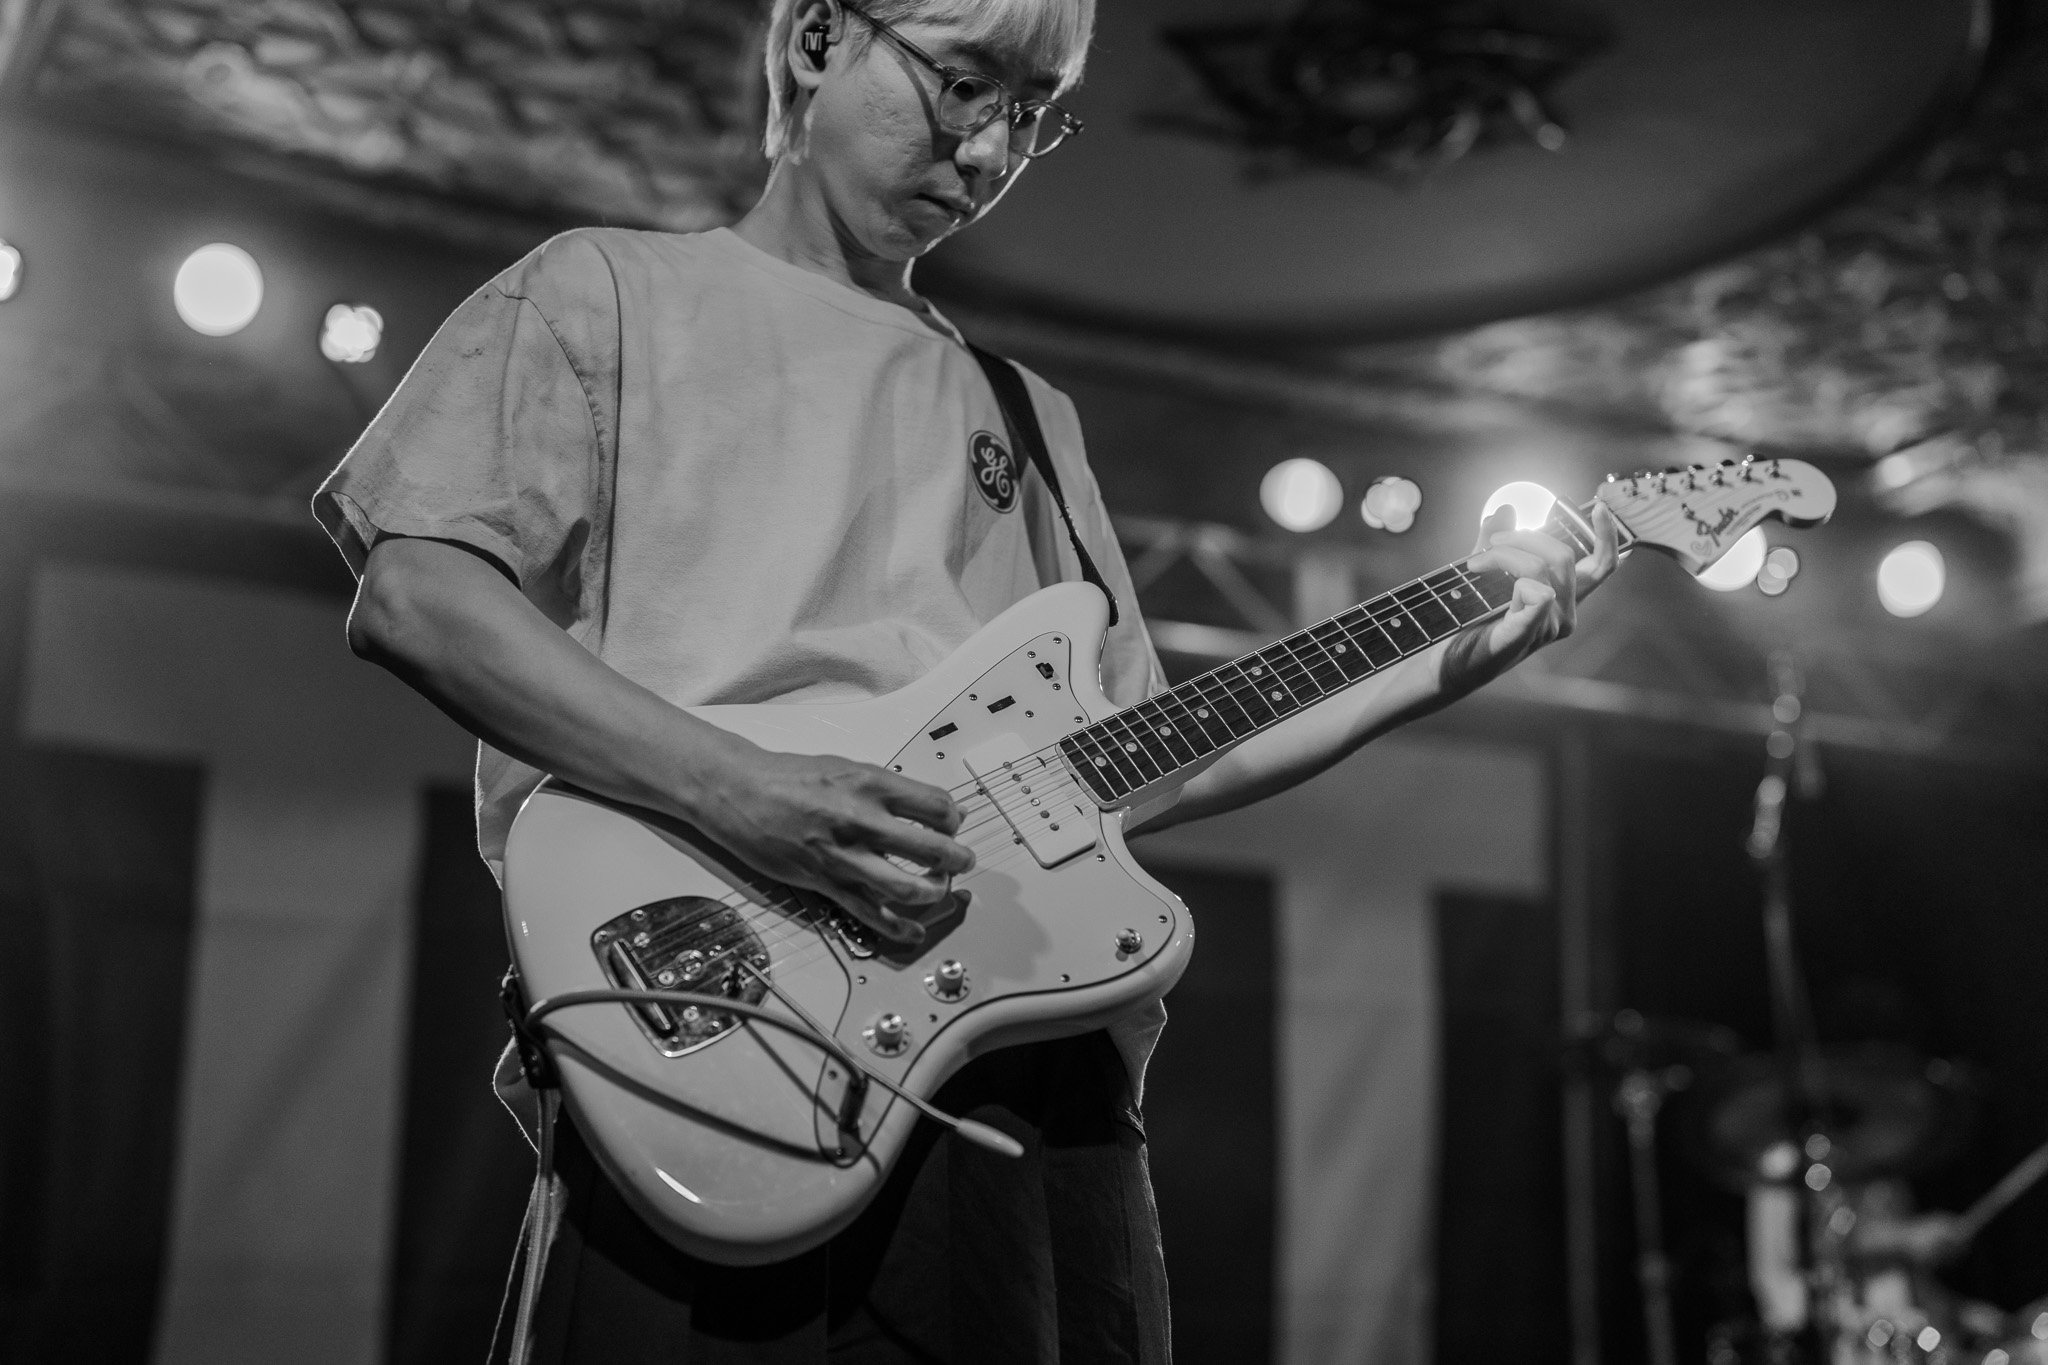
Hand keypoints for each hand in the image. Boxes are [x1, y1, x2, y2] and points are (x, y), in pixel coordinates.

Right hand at [687, 742, 972, 945]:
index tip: (952, 825)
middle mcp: (862, 820)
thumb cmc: (790, 777)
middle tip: (962, 862)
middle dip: (957, 859)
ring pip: (906, 887)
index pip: (936, 806)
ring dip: (934, 892)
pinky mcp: (825, 882)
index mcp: (871, 784)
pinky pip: (869, 912)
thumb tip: (933, 808)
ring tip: (940, 889)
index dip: (953, 819)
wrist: (740, 791)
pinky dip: (897, 927)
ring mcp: (844, 855)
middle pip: (931, 849)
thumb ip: (891, 789)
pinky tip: (913, 930)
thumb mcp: (847, 768)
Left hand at [1440, 501, 1619, 697]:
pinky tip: (1482, 573)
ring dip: (1505, 552)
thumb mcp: (1485, 576)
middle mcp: (1564, 615)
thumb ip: (1498, 544)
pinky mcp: (1525, 635)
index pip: (1602, 567)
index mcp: (1564, 600)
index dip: (1607, 536)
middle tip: (1492, 541)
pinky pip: (1536, 596)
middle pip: (1562, 556)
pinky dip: (1512, 577)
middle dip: (1525, 536)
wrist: (1448, 663)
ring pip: (1542, 568)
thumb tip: (1507, 510)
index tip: (1601, 507)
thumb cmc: (1470, 623)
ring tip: (1475, 561)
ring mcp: (1548, 628)